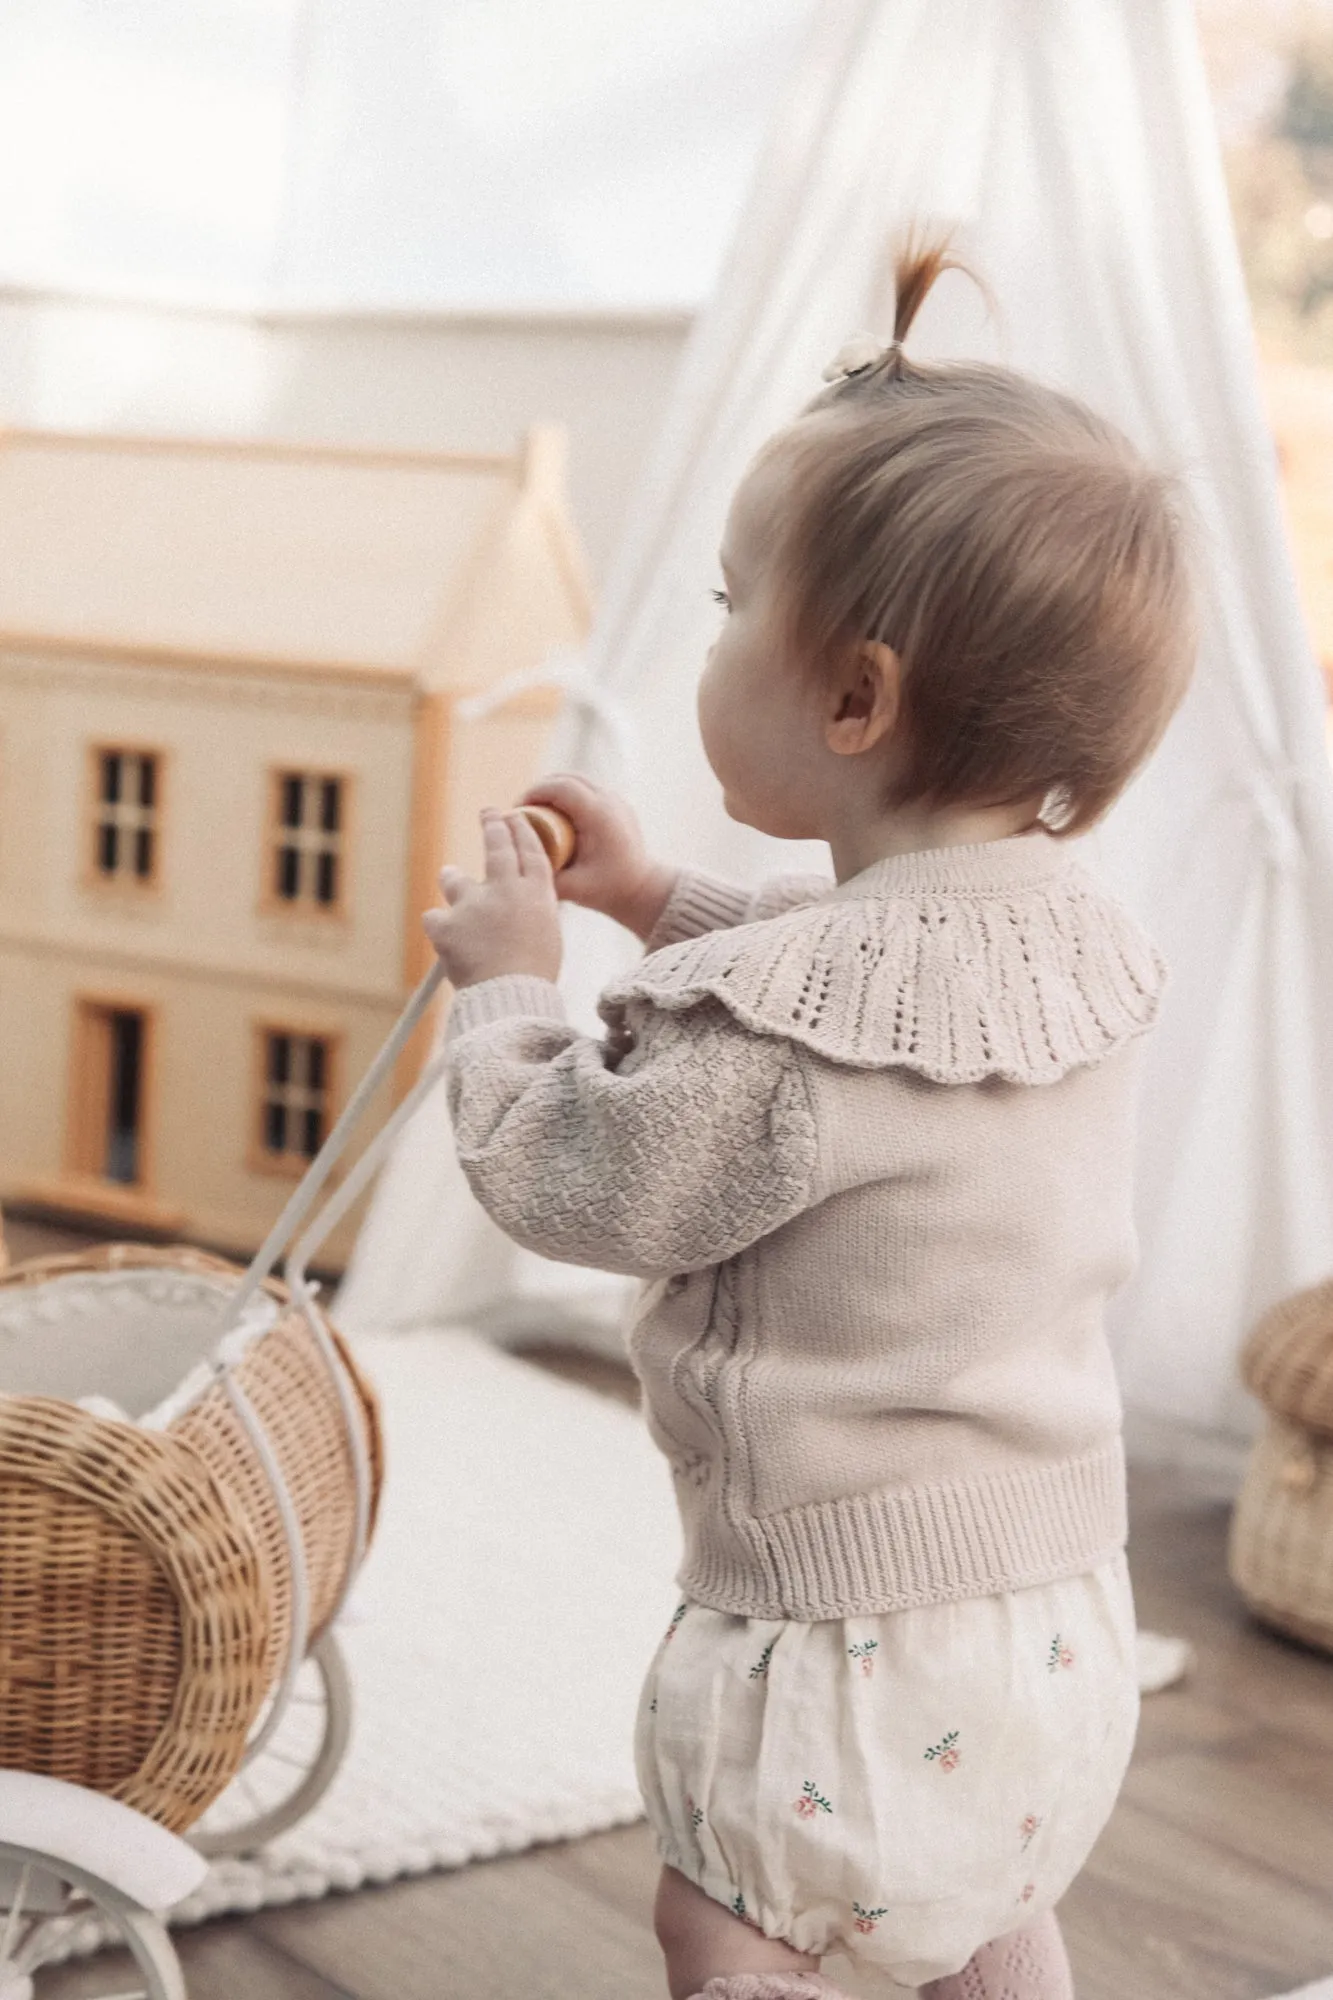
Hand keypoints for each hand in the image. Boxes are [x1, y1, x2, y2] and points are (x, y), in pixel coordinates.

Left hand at [424, 808, 562, 988]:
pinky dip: (440, 927)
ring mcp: (474, 904)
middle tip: (489, 814)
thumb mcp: (547, 935)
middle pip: (498, 845)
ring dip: (453, 879)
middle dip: (493, 824)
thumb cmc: (533, 975)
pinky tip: (448, 940)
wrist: (510, 999)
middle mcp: (506, 890)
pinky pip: (434, 917)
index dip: (521, 830)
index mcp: (536, 895)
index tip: (514, 818)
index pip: (530, 850)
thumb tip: (518, 896)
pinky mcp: (447, 924)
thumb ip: (532, 909)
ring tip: (453, 880)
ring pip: (454, 878)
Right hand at [514, 772, 676, 940]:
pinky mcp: (616, 803)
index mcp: (599, 816)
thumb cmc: (609, 890)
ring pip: (576, 779)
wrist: (643, 889)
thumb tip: (514, 860)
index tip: (517, 810)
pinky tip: (555, 815)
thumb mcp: (573, 888)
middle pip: (566, 778)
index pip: (560, 787)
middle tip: (521, 810)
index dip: (534, 792)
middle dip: (539, 789)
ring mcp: (616, 799)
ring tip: (536, 812)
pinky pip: (586, 788)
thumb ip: (543, 875)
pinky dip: (567, 794)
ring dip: (553, 789)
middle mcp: (610, 801)